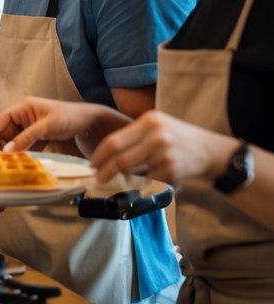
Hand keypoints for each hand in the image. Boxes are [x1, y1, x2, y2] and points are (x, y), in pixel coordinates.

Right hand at [0, 97, 116, 152]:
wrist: (91, 122)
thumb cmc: (71, 117)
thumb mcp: (48, 126)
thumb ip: (27, 137)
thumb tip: (7, 151)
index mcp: (22, 107)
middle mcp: (22, 116)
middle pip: (2, 132)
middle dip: (0, 146)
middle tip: (0, 163)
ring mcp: (28, 127)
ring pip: (11, 141)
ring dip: (10, 152)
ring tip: (10, 165)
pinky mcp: (35, 137)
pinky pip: (22, 146)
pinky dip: (20, 155)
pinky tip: (20, 163)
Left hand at [91, 109, 235, 184]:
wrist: (211, 150)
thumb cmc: (178, 137)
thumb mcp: (157, 126)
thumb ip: (134, 136)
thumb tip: (105, 155)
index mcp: (149, 120)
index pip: (114, 141)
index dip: (99, 156)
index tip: (92, 165)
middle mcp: (156, 135)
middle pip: (120, 159)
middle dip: (105, 171)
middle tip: (98, 178)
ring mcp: (165, 153)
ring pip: (133, 172)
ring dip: (125, 178)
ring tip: (122, 179)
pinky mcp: (172, 170)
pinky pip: (149, 180)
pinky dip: (144, 182)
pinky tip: (148, 179)